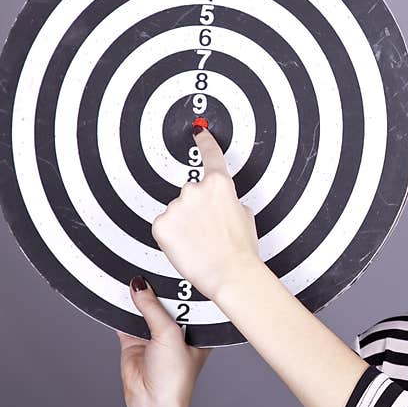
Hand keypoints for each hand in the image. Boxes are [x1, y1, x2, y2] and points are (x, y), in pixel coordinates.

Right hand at [118, 276, 211, 406]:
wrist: (151, 402)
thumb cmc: (174, 377)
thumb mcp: (169, 334)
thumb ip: (153, 309)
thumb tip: (140, 285)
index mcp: (198, 329)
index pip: (191, 300)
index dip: (183, 284)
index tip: (174, 264)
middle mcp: (178, 331)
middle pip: (166, 302)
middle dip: (158, 288)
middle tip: (149, 263)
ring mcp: (155, 335)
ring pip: (145, 309)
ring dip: (138, 297)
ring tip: (131, 272)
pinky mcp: (134, 341)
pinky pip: (125, 319)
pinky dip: (120, 308)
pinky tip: (116, 292)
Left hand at [151, 126, 260, 300]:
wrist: (231, 274)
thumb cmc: (241, 251)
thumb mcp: (246, 217)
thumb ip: (230, 201)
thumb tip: (224, 203)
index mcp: (220, 185)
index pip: (211, 155)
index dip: (205, 142)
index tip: (199, 132)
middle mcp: (196, 190)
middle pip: (191, 193)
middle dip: (197, 209)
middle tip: (209, 230)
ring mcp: (176, 206)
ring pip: (176, 211)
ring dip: (184, 224)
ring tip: (200, 242)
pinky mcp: (161, 224)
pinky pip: (164, 226)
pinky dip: (172, 236)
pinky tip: (187, 246)